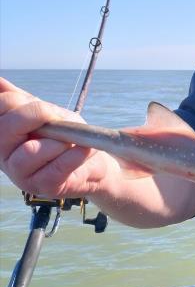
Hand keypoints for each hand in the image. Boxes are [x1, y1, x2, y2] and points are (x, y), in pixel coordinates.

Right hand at [0, 77, 110, 198]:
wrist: (93, 160)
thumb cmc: (66, 135)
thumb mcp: (45, 112)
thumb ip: (20, 100)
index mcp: (1, 133)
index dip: (24, 104)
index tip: (48, 112)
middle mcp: (3, 155)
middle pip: (5, 129)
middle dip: (37, 116)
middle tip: (58, 120)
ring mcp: (20, 174)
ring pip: (29, 151)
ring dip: (57, 142)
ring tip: (71, 142)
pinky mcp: (42, 187)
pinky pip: (55, 168)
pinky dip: (73, 156)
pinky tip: (82, 150)